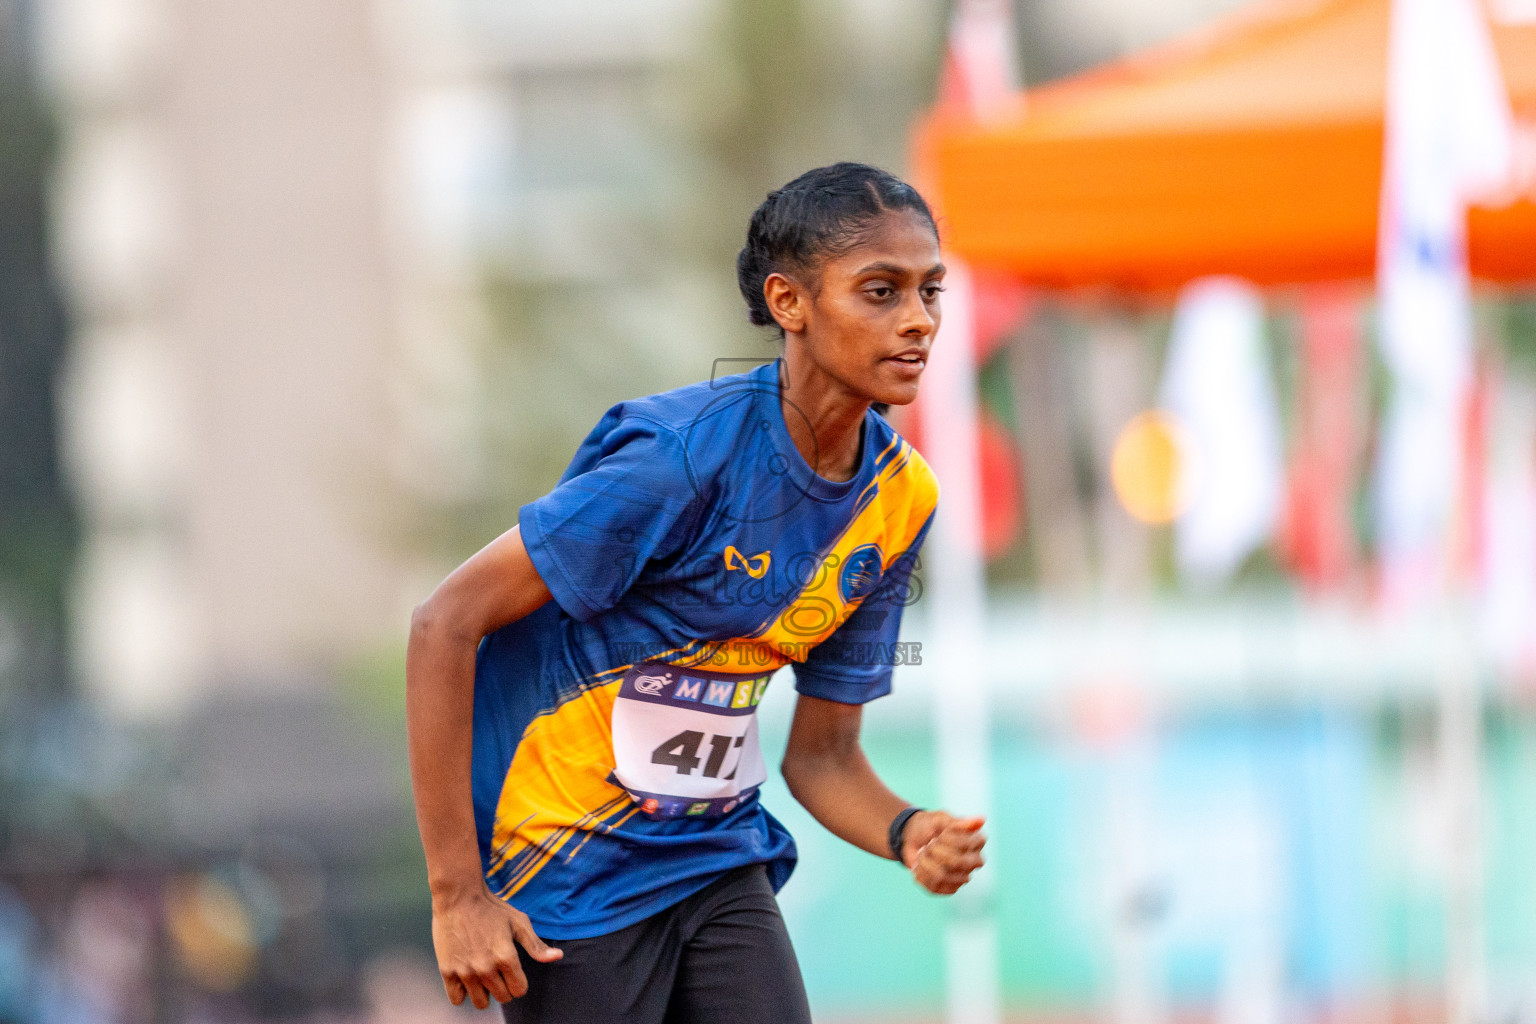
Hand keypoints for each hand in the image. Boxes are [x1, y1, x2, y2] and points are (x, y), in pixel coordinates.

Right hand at [431, 884, 563, 1007]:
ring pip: (481, 1002)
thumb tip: (558, 957)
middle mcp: (486, 968)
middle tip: (498, 972)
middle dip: (504, 987)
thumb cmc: (491, 908)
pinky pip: (457, 999)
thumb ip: (536, 945)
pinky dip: (463, 993)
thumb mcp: (519, 922)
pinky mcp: (447, 971)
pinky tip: (467, 978)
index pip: (519, 990)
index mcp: (506, 957)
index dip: (519, 983)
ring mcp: (465, 971)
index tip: (513, 973)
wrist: (459, 896)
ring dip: (484, 992)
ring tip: (483, 976)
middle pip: (502, 997)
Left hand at [902, 811, 985, 894]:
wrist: (911, 837)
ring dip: (926, 862)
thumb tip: (982, 819)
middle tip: (929, 844)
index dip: (947, 839)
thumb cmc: (929, 825)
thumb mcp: (940, 819)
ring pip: (943, 876)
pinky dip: (921, 874)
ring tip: (923, 854)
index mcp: (977, 841)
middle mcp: (973, 861)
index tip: (940, 833)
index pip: (966, 844)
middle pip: (958, 862)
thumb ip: (958, 822)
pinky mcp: (948, 888)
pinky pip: (934, 886)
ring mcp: (962, 876)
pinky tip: (920, 865)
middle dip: (937, 851)